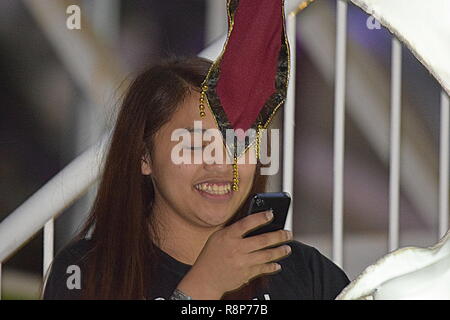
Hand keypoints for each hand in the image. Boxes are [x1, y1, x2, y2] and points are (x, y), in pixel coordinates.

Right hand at [176, 210, 292, 298]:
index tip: (271, 214)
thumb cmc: (211, 255)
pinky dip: (272, 266)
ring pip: (267, 255)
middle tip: (287, 233)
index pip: (246, 224)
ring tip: (287, 248)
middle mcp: (236, 249)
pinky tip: (277, 264)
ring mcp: (242, 263)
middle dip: (279, 236)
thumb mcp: (218, 237)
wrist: (205, 279)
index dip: (260, 218)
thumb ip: (234, 230)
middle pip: (262, 240)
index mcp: (228, 236)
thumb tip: (255, 222)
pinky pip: (263, 269)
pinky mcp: (246, 274)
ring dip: (280, 251)